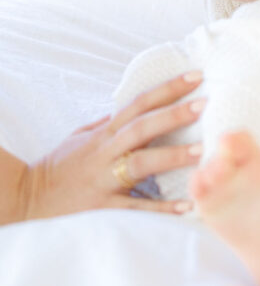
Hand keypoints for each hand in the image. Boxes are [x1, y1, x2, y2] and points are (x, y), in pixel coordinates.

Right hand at [21, 72, 206, 220]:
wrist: (28, 200)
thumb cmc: (60, 167)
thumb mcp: (82, 137)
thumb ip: (109, 123)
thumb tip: (135, 106)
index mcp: (106, 133)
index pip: (140, 103)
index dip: (167, 88)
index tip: (196, 76)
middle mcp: (106, 151)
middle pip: (143, 126)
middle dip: (174, 114)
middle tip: (204, 104)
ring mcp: (104, 179)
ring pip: (140, 162)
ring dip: (171, 155)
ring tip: (201, 152)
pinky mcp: (102, 208)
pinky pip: (135, 208)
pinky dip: (160, 209)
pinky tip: (185, 207)